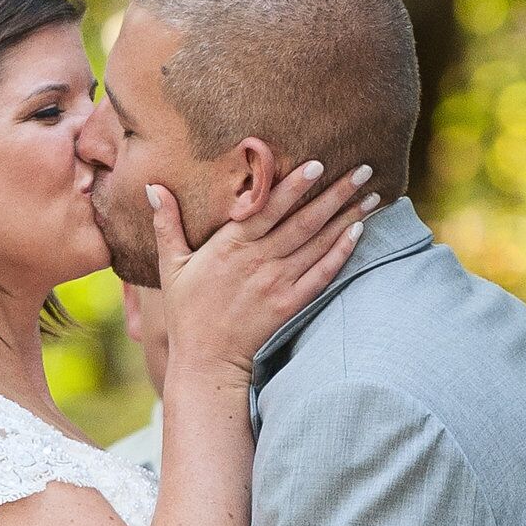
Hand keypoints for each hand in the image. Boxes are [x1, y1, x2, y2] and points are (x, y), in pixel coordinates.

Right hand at [153, 158, 377, 378]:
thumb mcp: (170, 266)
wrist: (206, 361)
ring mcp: (277, 284)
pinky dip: (341, 253)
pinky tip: (359, 232)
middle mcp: (257, 262)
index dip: (293, 186)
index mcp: (229, 246)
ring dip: (347, 217)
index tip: (318, 164)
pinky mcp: (290, 305)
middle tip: (363, 169)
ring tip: (372, 195)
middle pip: (303, 221)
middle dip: (335, 193)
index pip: (267, 208)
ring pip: (318, 244)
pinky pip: (321, 274)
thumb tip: (153, 187)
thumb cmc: (187, 311)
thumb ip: (166, 224)